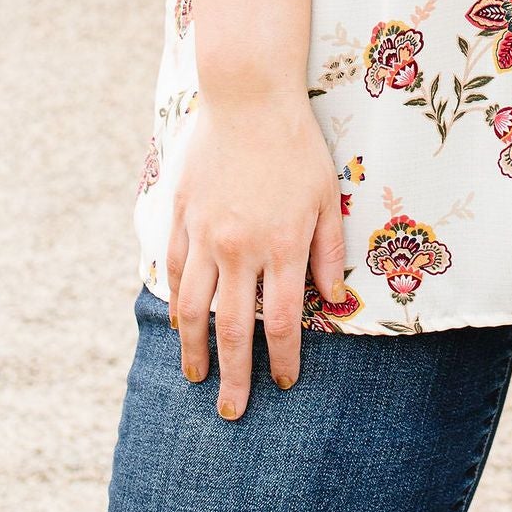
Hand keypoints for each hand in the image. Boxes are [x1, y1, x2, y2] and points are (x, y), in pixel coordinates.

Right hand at [165, 87, 346, 418]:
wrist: (248, 98)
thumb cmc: (296, 146)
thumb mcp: (327, 197)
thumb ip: (329, 252)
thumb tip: (335, 300)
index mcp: (282, 247)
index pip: (280, 324)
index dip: (282, 362)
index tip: (284, 383)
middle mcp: (240, 250)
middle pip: (234, 330)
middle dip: (235, 378)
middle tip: (232, 413)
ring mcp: (205, 235)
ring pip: (193, 308)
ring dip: (195, 349)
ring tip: (197, 377)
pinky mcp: (182, 217)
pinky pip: (175, 269)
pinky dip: (176, 300)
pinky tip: (179, 322)